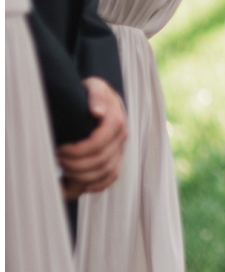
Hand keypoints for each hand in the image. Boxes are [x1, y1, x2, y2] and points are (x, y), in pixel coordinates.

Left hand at [56, 78, 127, 197]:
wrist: (104, 98)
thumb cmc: (93, 93)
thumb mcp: (94, 86)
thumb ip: (96, 96)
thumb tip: (97, 111)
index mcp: (116, 122)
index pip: (97, 145)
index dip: (77, 151)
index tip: (60, 148)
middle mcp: (121, 138)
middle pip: (100, 162)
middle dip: (75, 164)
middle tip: (57, 158)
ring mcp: (120, 150)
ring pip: (105, 173)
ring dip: (82, 176)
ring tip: (63, 169)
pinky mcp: (116, 159)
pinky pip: (110, 178)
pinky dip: (95, 185)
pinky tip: (78, 184)